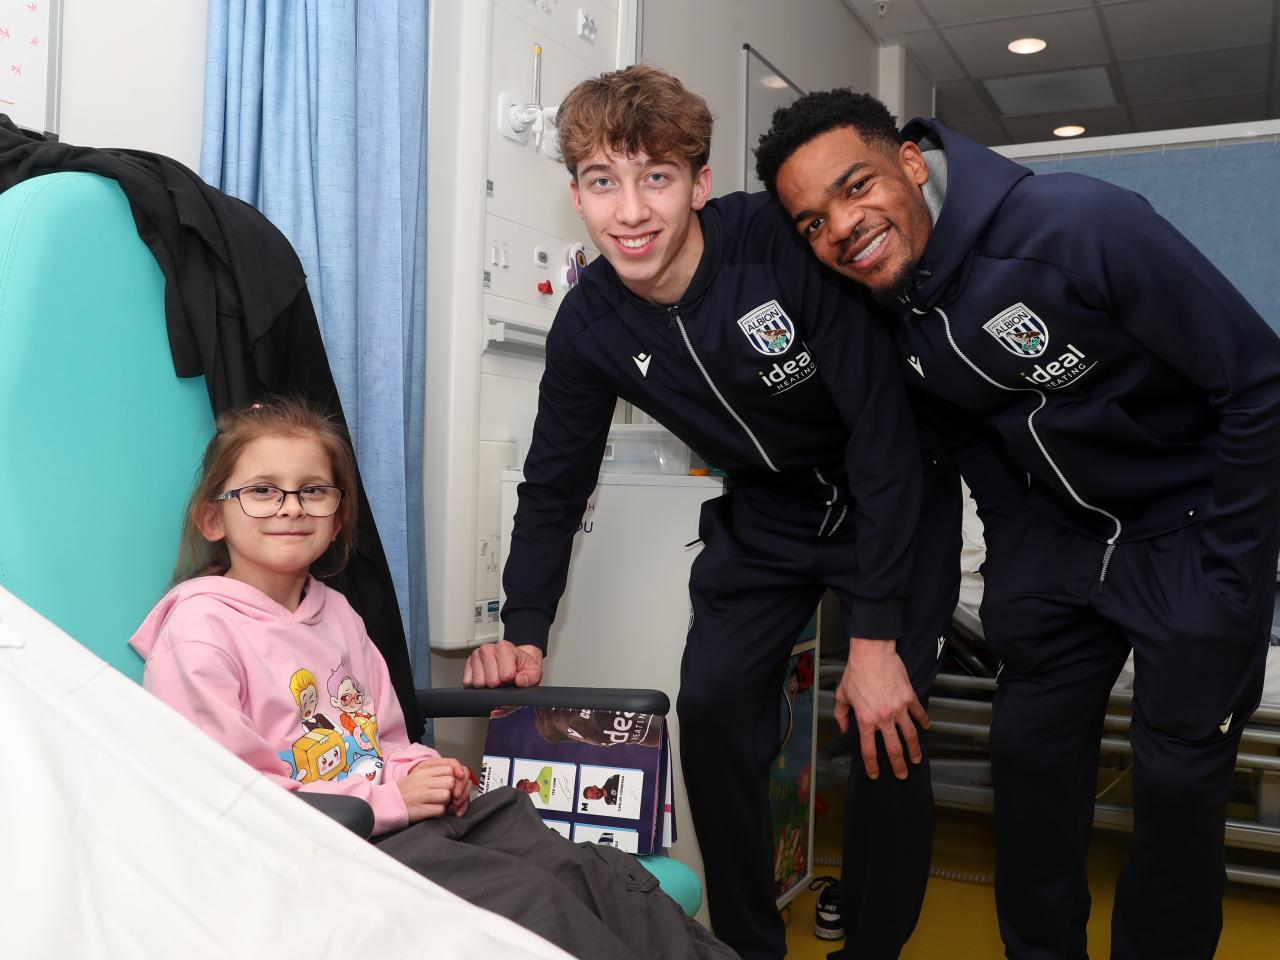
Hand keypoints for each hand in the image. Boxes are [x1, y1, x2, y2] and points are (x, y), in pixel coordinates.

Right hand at [397, 756, 464, 821]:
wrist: (386, 803)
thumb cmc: (405, 791)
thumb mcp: (418, 776)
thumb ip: (435, 773)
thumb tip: (455, 775)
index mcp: (423, 772)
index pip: (449, 769)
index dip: (454, 777)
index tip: (451, 784)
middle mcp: (423, 782)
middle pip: (450, 782)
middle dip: (451, 790)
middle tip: (444, 795)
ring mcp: (421, 795)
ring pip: (447, 795)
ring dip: (445, 802)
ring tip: (437, 803)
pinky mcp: (420, 810)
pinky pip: (440, 810)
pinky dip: (439, 812)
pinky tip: (432, 810)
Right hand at [462, 640, 543, 687]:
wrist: (516, 660)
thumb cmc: (522, 665)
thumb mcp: (534, 671)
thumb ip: (531, 676)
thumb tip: (520, 680)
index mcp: (504, 647)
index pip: (504, 675)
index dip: (510, 680)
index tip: (513, 676)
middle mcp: (487, 649)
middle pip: (490, 681)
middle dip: (499, 684)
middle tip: (505, 679)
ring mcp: (476, 656)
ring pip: (478, 683)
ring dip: (488, 686)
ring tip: (496, 678)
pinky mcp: (468, 665)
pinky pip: (468, 683)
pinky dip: (478, 686)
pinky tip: (487, 678)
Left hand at [834, 637, 928, 780]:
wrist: (872, 653)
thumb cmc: (856, 672)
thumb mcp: (841, 695)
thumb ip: (841, 715)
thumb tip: (844, 729)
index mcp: (866, 719)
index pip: (869, 750)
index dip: (872, 765)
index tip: (875, 774)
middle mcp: (884, 718)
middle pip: (894, 749)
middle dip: (899, 765)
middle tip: (902, 774)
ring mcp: (899, 708)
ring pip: (910, 735)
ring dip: (915, 749)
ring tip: (916, 758)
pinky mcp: (909, 697)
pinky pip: (919, 714)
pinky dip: (923, 722)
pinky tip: (925, 727)